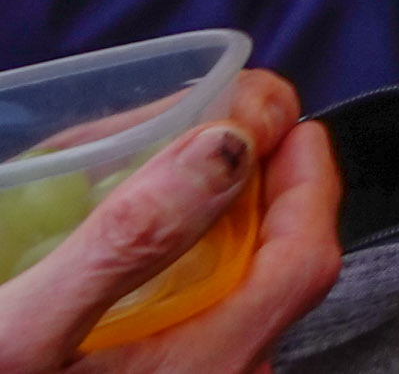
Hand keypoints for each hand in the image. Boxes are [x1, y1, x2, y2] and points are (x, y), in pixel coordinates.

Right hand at [0, 72, 339, 373]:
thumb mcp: (19, 338)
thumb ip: (127, 243)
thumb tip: (224, 149)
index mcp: (208, 364)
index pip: (305, 256)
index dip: (307, 175)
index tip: (280, 114)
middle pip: (272, 271)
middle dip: (253, 189)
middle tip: (210, 129)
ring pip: (231, 300)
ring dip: (210, 234)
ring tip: (158, 181)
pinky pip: (190, 333)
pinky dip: (173, 282)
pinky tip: (119, 264)